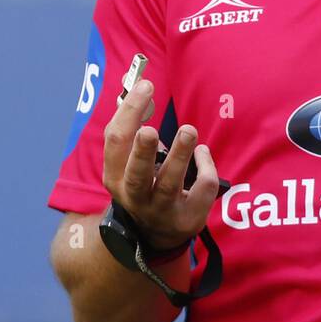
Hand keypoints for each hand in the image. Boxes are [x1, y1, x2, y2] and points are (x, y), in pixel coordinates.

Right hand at [102, 78, 218, 250]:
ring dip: (179, 156)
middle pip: (136, 175)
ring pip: (170, 184)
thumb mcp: (129, 164)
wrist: (155, 235)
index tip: (145, 86)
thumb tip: (139, 87)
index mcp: (115, 178)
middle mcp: (135, 197)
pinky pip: (200, 190)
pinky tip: (202, 152)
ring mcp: (162, 211)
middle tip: (150, 130)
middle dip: (143, 153)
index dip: (128, 113)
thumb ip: (133, 131)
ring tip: (188, 130)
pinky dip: (205, 167)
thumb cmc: (144, 185)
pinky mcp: (187, 219)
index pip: (115, 143)